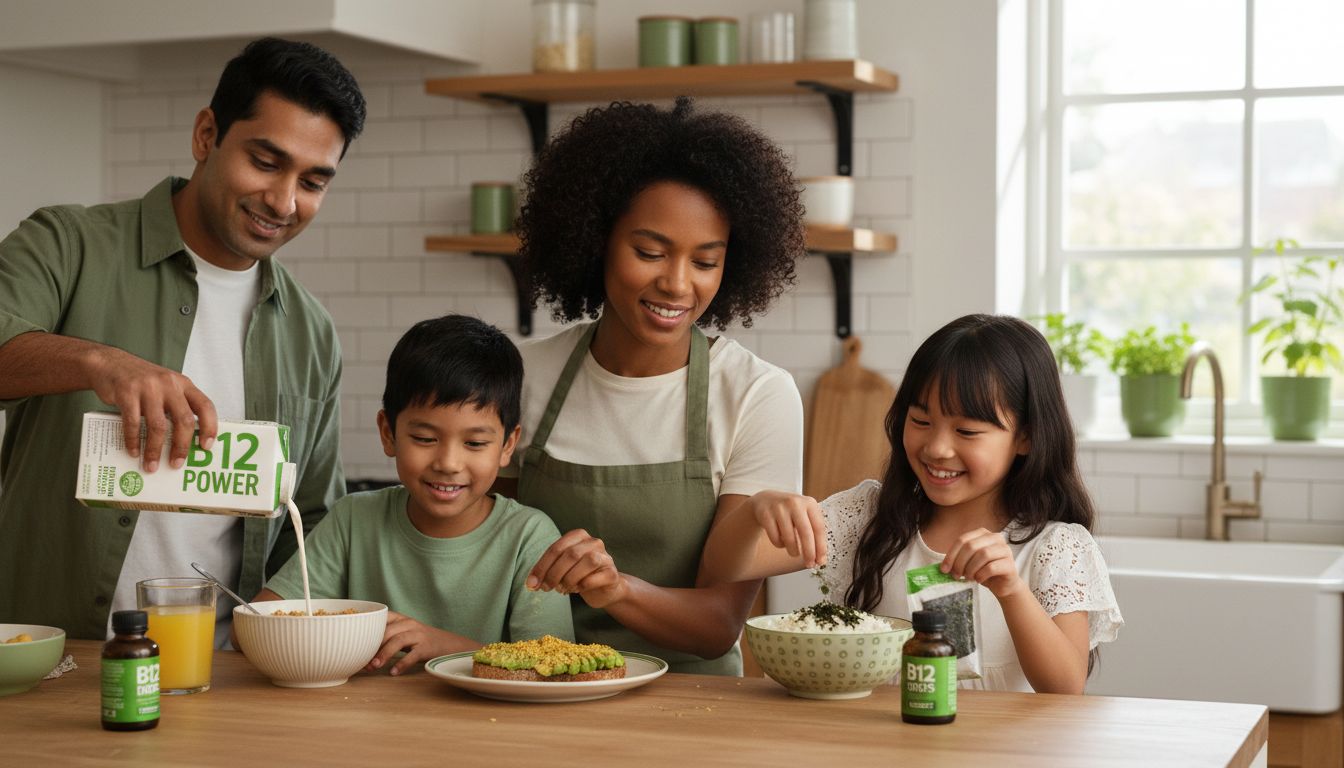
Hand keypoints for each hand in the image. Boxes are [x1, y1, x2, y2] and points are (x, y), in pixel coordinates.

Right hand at [85, 345, 216, 471]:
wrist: (110, 364)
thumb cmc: (142, 381)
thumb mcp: (166, 387)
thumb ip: (177, 406)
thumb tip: (184, 442)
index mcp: (184, 384)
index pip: (205, 406)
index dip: (209, 427)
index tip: (206, 446)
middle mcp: (169, 384)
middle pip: (183, 420)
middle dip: (181, 446)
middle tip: (176, 464)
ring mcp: (148, 388)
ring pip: (158, 425)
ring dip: (155, 450)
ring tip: (151, 465)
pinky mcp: (127, 392)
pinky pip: (133, 423)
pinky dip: (133, 441)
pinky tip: (134, 451)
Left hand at [365, 611, 477, 675]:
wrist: (450, 644)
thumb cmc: (420, 641)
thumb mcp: (403, 633)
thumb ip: (386, 637)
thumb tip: (359, 651)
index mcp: (400, 619)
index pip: (380, 618)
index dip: (366, 628)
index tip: (353, 641)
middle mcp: (409, 624)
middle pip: (386, 631)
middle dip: (372, 646)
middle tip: (361, 662)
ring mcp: (419, 634)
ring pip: (398, 640)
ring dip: (384, 654)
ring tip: (374, 666)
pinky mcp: (427, 647)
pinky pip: (413, 654)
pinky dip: (402, 663)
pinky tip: (394, 672)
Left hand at [527, 529, 627, 608]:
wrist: (603, 590)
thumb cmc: (578, 575)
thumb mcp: (562, 567)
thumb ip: (548, 569)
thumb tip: (531, 583)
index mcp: (578, 536)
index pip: (556, 548)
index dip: (541, 566)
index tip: (531, 584)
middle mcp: (593, 542)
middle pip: (570, 554)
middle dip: (553, 574)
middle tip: (545, 588)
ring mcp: (605, 557)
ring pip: (586, 562)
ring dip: (568, 579)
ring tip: (562, 589)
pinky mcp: (612, 573)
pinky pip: (594, 578)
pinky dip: (581, 586)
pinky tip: (576, 590)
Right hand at [742, 490, 826, 568]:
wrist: (766, 500)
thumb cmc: (790, 512)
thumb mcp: (805, 515)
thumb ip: (814, 533)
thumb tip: (820, 559)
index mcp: (810, 503)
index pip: (819, 528)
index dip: (821, 547)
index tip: (821, 561)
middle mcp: (795, 503)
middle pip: (805, 533)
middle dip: (809, 552)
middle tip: (810, 564)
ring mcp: (779, 508)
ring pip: (789, 537)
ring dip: (793, 550)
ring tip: (794, 553)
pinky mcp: (766, 514)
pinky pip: (775, 538)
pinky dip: (779, 544)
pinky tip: (780, 541)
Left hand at [941, 528, 1024, 598]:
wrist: (1003, 585)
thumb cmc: (984, 571)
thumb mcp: (969, 562)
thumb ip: (958, 559)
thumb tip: (943, 567)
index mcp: (983, 533)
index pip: (963, 540)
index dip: (951, 554)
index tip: (944, 569)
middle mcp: (996, 538)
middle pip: (971, 546)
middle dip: (960, 562)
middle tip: (956, 575)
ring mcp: (1005, 550)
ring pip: (983, 555)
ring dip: (971, 569)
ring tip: (968, 577)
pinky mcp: (1010, 564)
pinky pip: (991, 567)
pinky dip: (981, 575)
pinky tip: (979, 579)